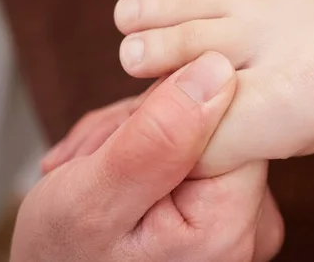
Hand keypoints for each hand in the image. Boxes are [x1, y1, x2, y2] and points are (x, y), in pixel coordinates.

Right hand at [14, 53, 282, 261]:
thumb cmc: (64, 259)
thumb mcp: (91, 201)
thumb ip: (157, 137)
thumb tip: (217, 71)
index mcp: (230, 224)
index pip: (231, 116)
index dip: (169, 107)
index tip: (121, 137)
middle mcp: (250, 222)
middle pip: (214, 122)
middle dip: (145, 124)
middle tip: (95, 158)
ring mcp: (239, 214)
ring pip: (197, 126)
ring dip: (138, 132)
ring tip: (97, 166)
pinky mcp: (224, 203)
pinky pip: (194, 144)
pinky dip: (148, 145)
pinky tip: (116, 169)